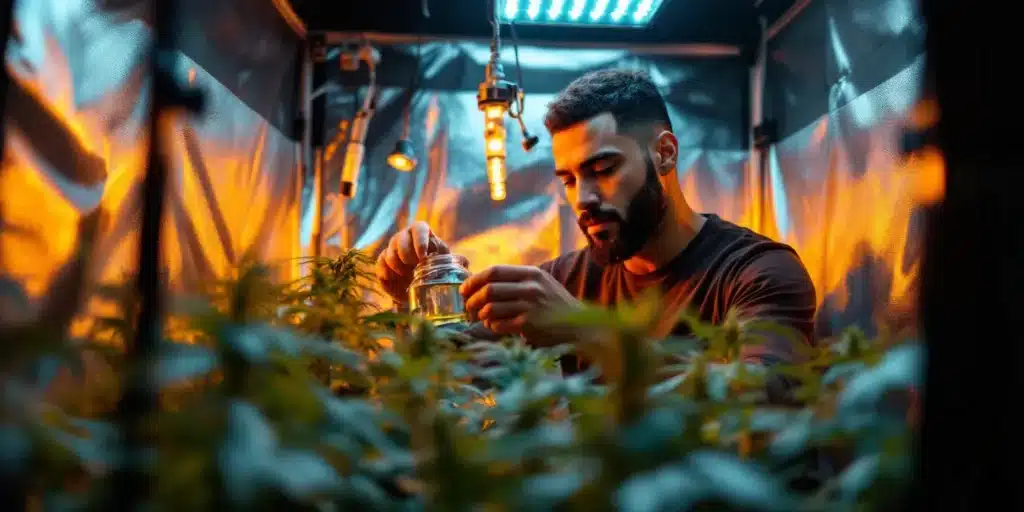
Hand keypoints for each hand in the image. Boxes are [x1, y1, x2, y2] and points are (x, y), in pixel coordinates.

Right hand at [375, 221, 449, 303]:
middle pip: (400, 238)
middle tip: (413, 268)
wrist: (420, 288)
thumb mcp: (448, 266)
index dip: (420, 240)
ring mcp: (392, 249)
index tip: (423, 256)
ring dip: (396, 265)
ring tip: (406, 276)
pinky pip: (379, 263)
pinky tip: (392, 279)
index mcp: (423, 234)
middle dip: (406, 254)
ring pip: (388, 251)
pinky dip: (385, 271)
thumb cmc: (437, 272)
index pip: (419, 227)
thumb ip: (457, 263)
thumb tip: (465, 262)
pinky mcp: (383, 262)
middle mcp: (405, 237)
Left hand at [459, 265, 581, 344]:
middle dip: (472, 300)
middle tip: (468, 308)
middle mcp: (531, 287)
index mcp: (531, 273)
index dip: (474, 280)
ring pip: (490, 308)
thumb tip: (481, 283)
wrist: (579, 326)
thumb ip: (516, 281)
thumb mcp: (540, 284)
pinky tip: (495, 327)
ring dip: (481, 315)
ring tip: (483, 318)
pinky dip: (492, 326)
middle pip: (489, 289)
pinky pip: (498, 324)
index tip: (464, 289)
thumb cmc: (554, 305)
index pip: (494, 271)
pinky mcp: (528, 325)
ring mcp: (530, 306)